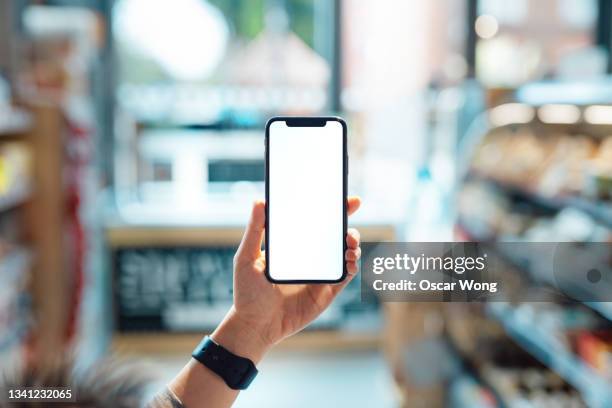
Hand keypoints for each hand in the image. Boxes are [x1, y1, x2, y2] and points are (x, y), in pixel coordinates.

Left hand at [211, 197, 361, 361]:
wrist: (255, 326)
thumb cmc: (247, 293)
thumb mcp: (246, 257)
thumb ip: (255, 230)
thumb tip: (260, 200)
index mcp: (293, 246)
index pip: (314, 222)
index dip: (330, 208)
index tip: (341, 197)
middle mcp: (309, 258)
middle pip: (334, 235)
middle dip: (347, 220)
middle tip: (351, 209)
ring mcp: (320, 274)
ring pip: (345, 252)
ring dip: (353, 242)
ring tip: (349, 240)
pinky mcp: (326, 292)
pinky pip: (345, 276)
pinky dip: (352, 265)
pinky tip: (350, 259)